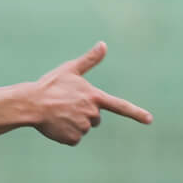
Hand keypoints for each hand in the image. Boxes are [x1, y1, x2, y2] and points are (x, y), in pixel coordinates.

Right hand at [27, 42, 152, 144]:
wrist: (32, 104)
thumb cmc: (50, 85)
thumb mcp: (70, 70)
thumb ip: (90, 60)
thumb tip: (104, 44)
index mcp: (94, 97)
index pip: (121, 106)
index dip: (137, 113)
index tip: (150, 120)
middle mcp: (92, 113)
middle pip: (95, 118)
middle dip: (84, 114)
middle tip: (66, 105)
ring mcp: (83, 126)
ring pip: (83, 129)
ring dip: (73, 123)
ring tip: (58, 114)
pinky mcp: (73, 138)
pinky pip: (73, 139)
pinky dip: (65, 134)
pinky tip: (55, 124)